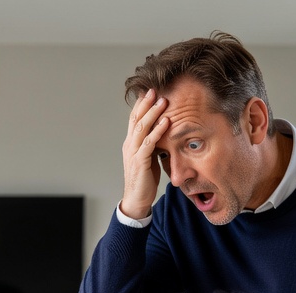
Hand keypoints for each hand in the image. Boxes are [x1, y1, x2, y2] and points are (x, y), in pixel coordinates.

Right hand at [120, 89, 168, 219]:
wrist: (137, 199)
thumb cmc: (144, 179)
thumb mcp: (149, 157)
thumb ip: (152, 144)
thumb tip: (163, 132)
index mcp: (131, 143)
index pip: (134, 119)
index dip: (141, 105)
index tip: (149, 91)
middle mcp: (129, 145)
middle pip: (136, 119)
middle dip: (145, 103)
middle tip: (155, 89)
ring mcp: (133, 153)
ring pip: (141, 128)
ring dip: (153, 113)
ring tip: (163, 101)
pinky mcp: (140, 162)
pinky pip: (149, 143)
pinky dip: (158, 131)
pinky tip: (166, 122)